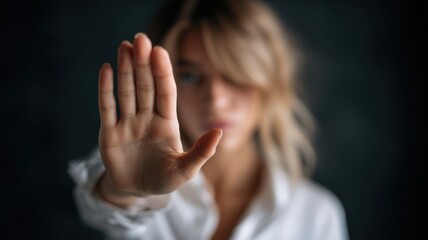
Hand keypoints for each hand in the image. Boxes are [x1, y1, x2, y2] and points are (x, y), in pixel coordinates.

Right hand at [97, 33, 221, 200]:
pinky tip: (107, 69)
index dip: (163, 72)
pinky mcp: (109, 133)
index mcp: (167, 123)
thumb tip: (219, 132)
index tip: (161, 51)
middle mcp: (147, 118)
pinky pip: (107, 107)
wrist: (138, 192)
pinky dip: (106, 89)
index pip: (165, 92)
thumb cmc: (164, 180)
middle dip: (144, 64)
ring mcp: (127, 124)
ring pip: (126, 91)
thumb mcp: (185, 170)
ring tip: (125, 46)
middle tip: (141, 39)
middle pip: (145, 86)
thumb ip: (201, 152)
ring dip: (126, 69)